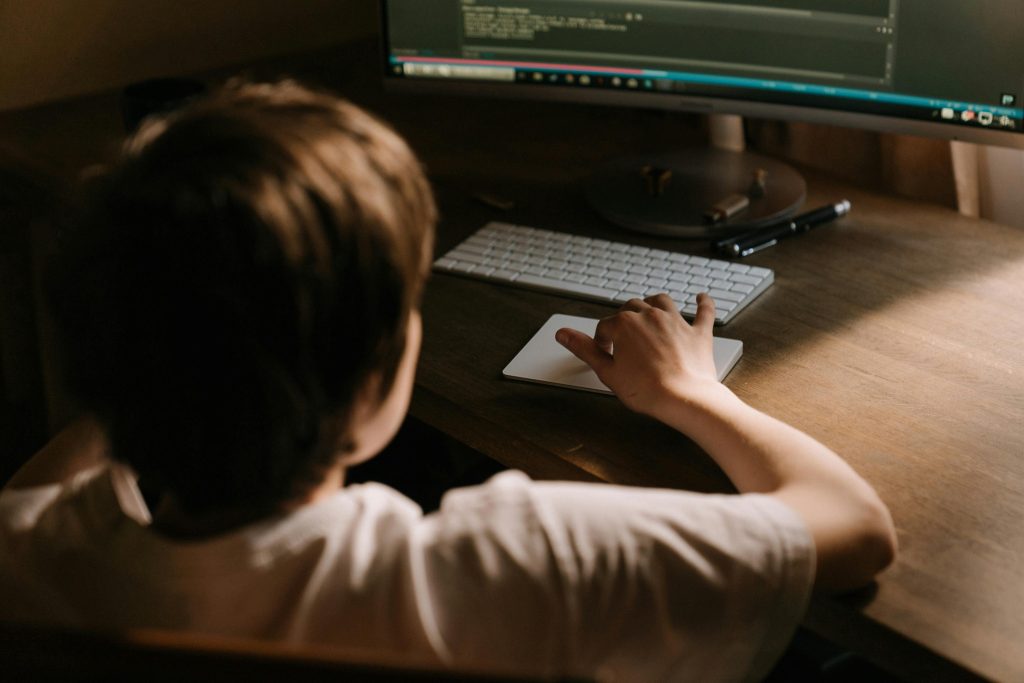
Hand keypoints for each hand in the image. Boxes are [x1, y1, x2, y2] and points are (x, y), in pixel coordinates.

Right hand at [555, 292, 720, 417]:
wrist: (684, 399)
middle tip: (623, 337)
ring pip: (661, 301)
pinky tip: (701, 297)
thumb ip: (585, 349)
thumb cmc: (647, 389)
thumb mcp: (607, 372)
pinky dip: (703, 303)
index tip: (604, 352)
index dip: (601, 339)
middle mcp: (650, 316)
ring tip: (649, 310)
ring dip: (653, 303)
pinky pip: (703, 311)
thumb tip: (563, 334)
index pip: (606, 325)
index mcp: (625, 324)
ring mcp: (676, 322)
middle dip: (624, 319)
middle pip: (632, 306)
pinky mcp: (698, 333)